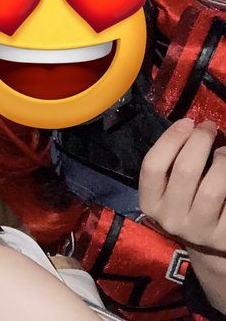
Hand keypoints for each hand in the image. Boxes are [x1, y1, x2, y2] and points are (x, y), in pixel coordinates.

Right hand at [139, 118, 225, 253]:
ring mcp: (198, 231)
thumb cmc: (187, 204)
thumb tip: (191, 128)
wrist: (208, 245)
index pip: (152, 166)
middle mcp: (170, 219)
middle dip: (199, 142)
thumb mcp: (169, 188)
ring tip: (224, 152)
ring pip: (212, 189)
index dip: (170, 139)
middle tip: (209, 127)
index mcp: (150, 203)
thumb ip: (172, 163)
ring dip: (222, 161)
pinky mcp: (223, 237)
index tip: (186, 122)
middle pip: (184, 172)